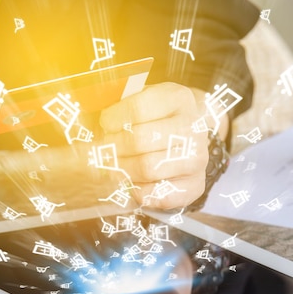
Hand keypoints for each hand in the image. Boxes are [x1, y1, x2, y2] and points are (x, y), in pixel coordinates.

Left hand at [99, 82, 219, 208]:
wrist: (188, 132)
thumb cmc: (157, 115)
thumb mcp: (142, 98)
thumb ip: (120, 104)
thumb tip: (94, 119)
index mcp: (178, 98)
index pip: (138, 110)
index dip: (113, 119)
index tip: (105, 124)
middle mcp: (193, 127)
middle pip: (140, 141)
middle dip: (113, 147)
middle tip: (103, 149)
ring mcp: (198, 158)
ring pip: (147, 168)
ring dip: (122, 169)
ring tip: (114, 164)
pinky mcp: (197, 185)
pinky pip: (159, 195)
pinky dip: (139, 190)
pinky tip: (132, 181)